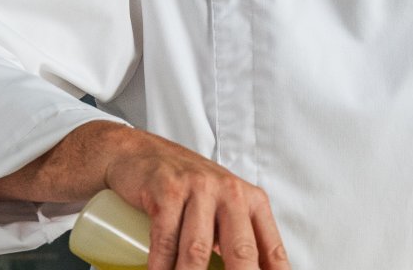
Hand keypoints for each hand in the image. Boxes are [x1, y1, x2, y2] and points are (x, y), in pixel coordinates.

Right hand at [102, 129, 290, 269]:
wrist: (141, 154)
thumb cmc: (187, 187)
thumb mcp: (222, 206)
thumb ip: (239, 237)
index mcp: (251, 201)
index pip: (270, 249)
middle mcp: (230, 192)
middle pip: (240, 251)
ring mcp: (199, 189)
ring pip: (198, 250)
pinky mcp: (168, 191)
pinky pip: (165, 238)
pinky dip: (161, 267)